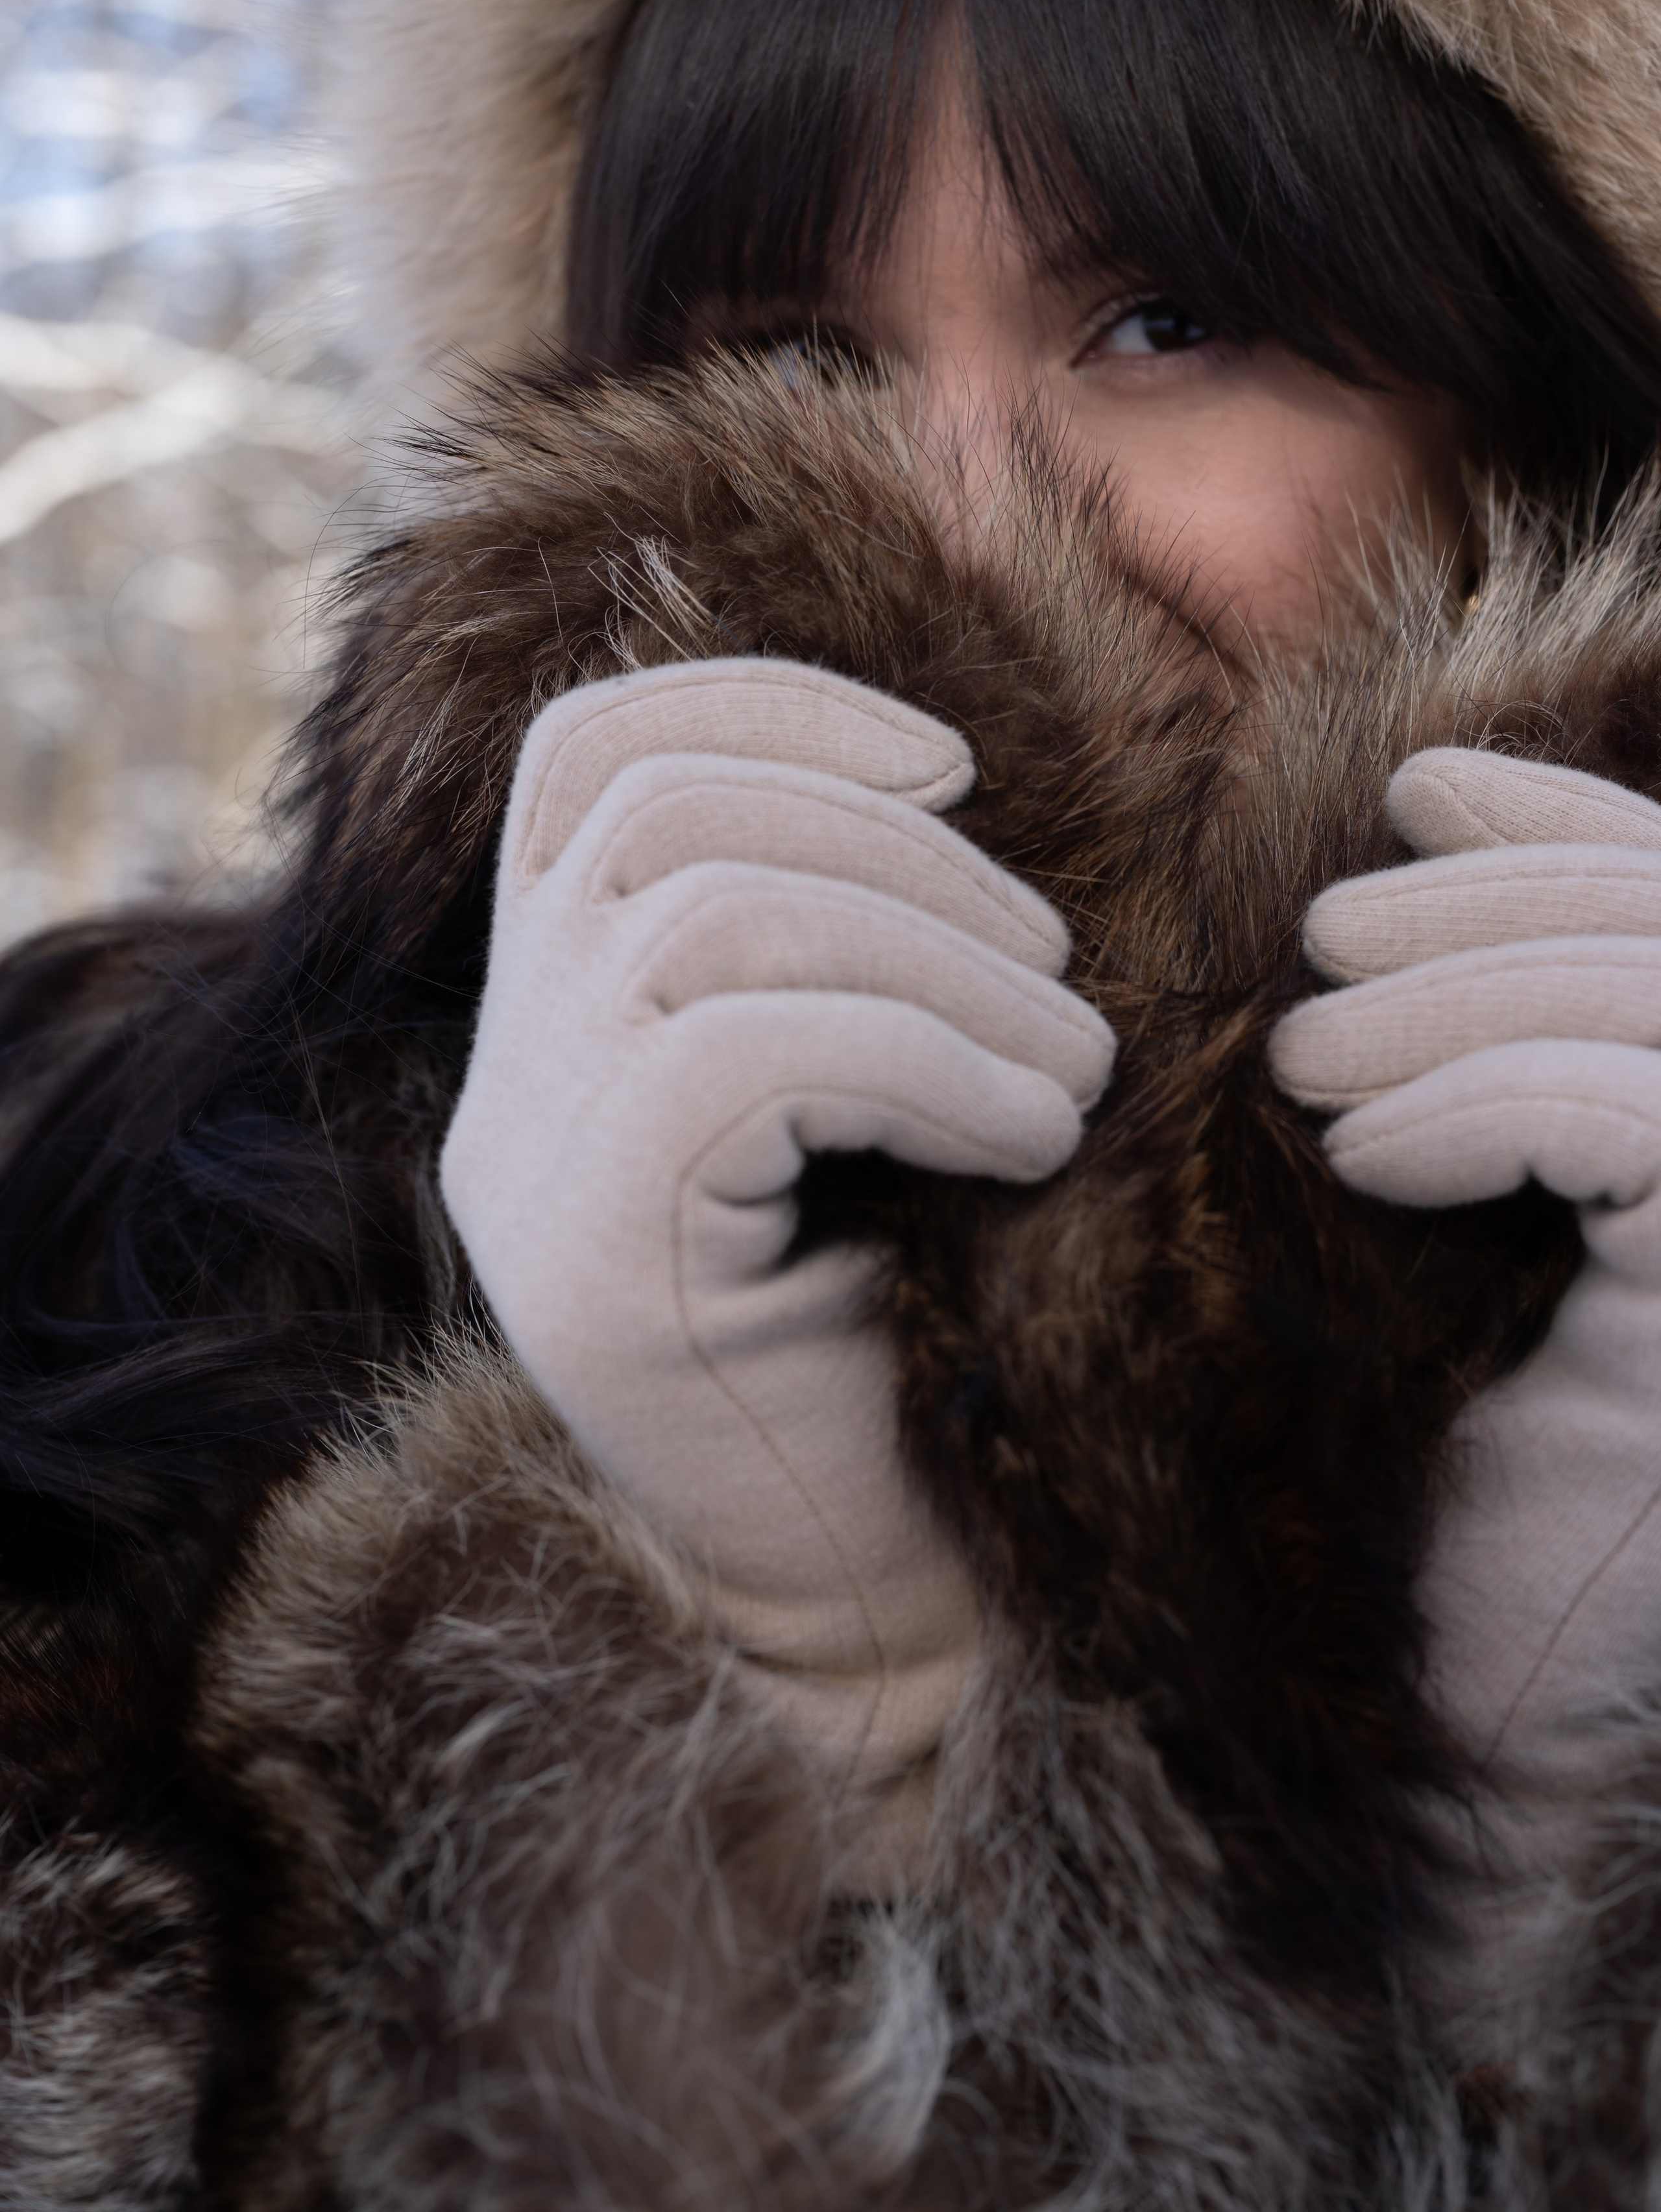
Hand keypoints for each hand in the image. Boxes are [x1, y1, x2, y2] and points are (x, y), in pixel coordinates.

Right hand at [441, 658, 1115, 1793]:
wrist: (887, 1605)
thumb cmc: (918, 1343)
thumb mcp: (871, 1109)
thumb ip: (843, 955)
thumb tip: (948, 772)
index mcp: (559, 1027)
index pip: (587, 767)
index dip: (767, 710)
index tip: (948, 763)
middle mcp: (509, 1085)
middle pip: (667, 818)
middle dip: (898, 848)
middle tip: (1056, 964)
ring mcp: (527, 1167)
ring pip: (712, 916)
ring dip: (940, 958)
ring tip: (1074, 1065)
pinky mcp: (591, 1256)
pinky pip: (753, 1047)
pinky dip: (932, 1060)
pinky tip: (1034, 1134)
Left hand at [1270, 747, 1660, 1855]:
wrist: (1435, 1703)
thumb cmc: (1419, 1442)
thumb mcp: (1445, 1184)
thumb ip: (1469, 1008)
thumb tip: (1423, 792)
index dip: (1565, 821)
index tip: (1419, 794)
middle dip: (1497, 899)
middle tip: (1327, 940)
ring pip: (1651, 1000)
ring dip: (1463, 994)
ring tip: (1303, 1058)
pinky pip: (1631, 1115)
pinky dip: (1486, 1094)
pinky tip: (1365, 1148)